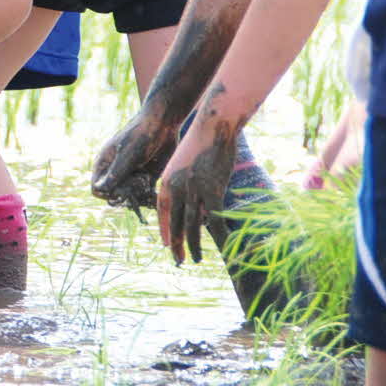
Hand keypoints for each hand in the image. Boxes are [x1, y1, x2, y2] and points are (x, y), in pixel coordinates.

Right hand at [90, 106, 181, 217]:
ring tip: (148, 185)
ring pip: (130, 198)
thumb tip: (99, 190)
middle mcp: (116, 172)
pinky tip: (155, 192)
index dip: (107, 194)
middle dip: (126, 196)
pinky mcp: (147, 177)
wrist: (161, 124)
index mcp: (105, 164)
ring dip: (139, 198)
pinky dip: (149, 198)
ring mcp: (131, 175)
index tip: (123, 190)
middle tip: (139, 185)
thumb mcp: (126, 155)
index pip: (97, 188)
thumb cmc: (140, 135)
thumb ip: (114, 174)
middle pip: (114, 195)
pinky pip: (144, 194)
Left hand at [158, 120, 237, 265]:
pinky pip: (214, 219)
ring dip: (194, 245)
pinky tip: (223, 246)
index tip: (166, 244)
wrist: (212, 125)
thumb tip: (193, 197)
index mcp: (167, 180)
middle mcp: (177, 187)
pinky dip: (219, 235)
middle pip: (174, 222)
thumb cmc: (201, 141)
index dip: (164, 228)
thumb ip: (186, 181)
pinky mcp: (212, 190)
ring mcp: (193, 190)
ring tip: (195, 260)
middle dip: (176, 244)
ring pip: (191, 226)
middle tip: (178, 260)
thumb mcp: (186, 162)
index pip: (162, 210)